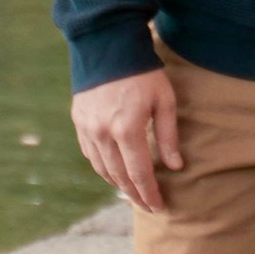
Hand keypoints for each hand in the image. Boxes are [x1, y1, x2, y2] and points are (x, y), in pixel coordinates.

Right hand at [72, 63, 183, 214]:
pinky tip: (114, 172)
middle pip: (119, 176)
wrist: (108, 46)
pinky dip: (103, 168)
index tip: (159, 207)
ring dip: (118, 184)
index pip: (139, 174)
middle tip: (148, 206)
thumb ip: (168, 136)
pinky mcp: (79, 122)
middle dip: (135, 195)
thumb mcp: (164, 101)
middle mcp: (103, 133)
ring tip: (133, 193)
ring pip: (102, 169)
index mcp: (127, 129)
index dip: (149, 194)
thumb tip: (175, 166)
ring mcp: (88, 129)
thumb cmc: (143, 73)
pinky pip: (90, 155)